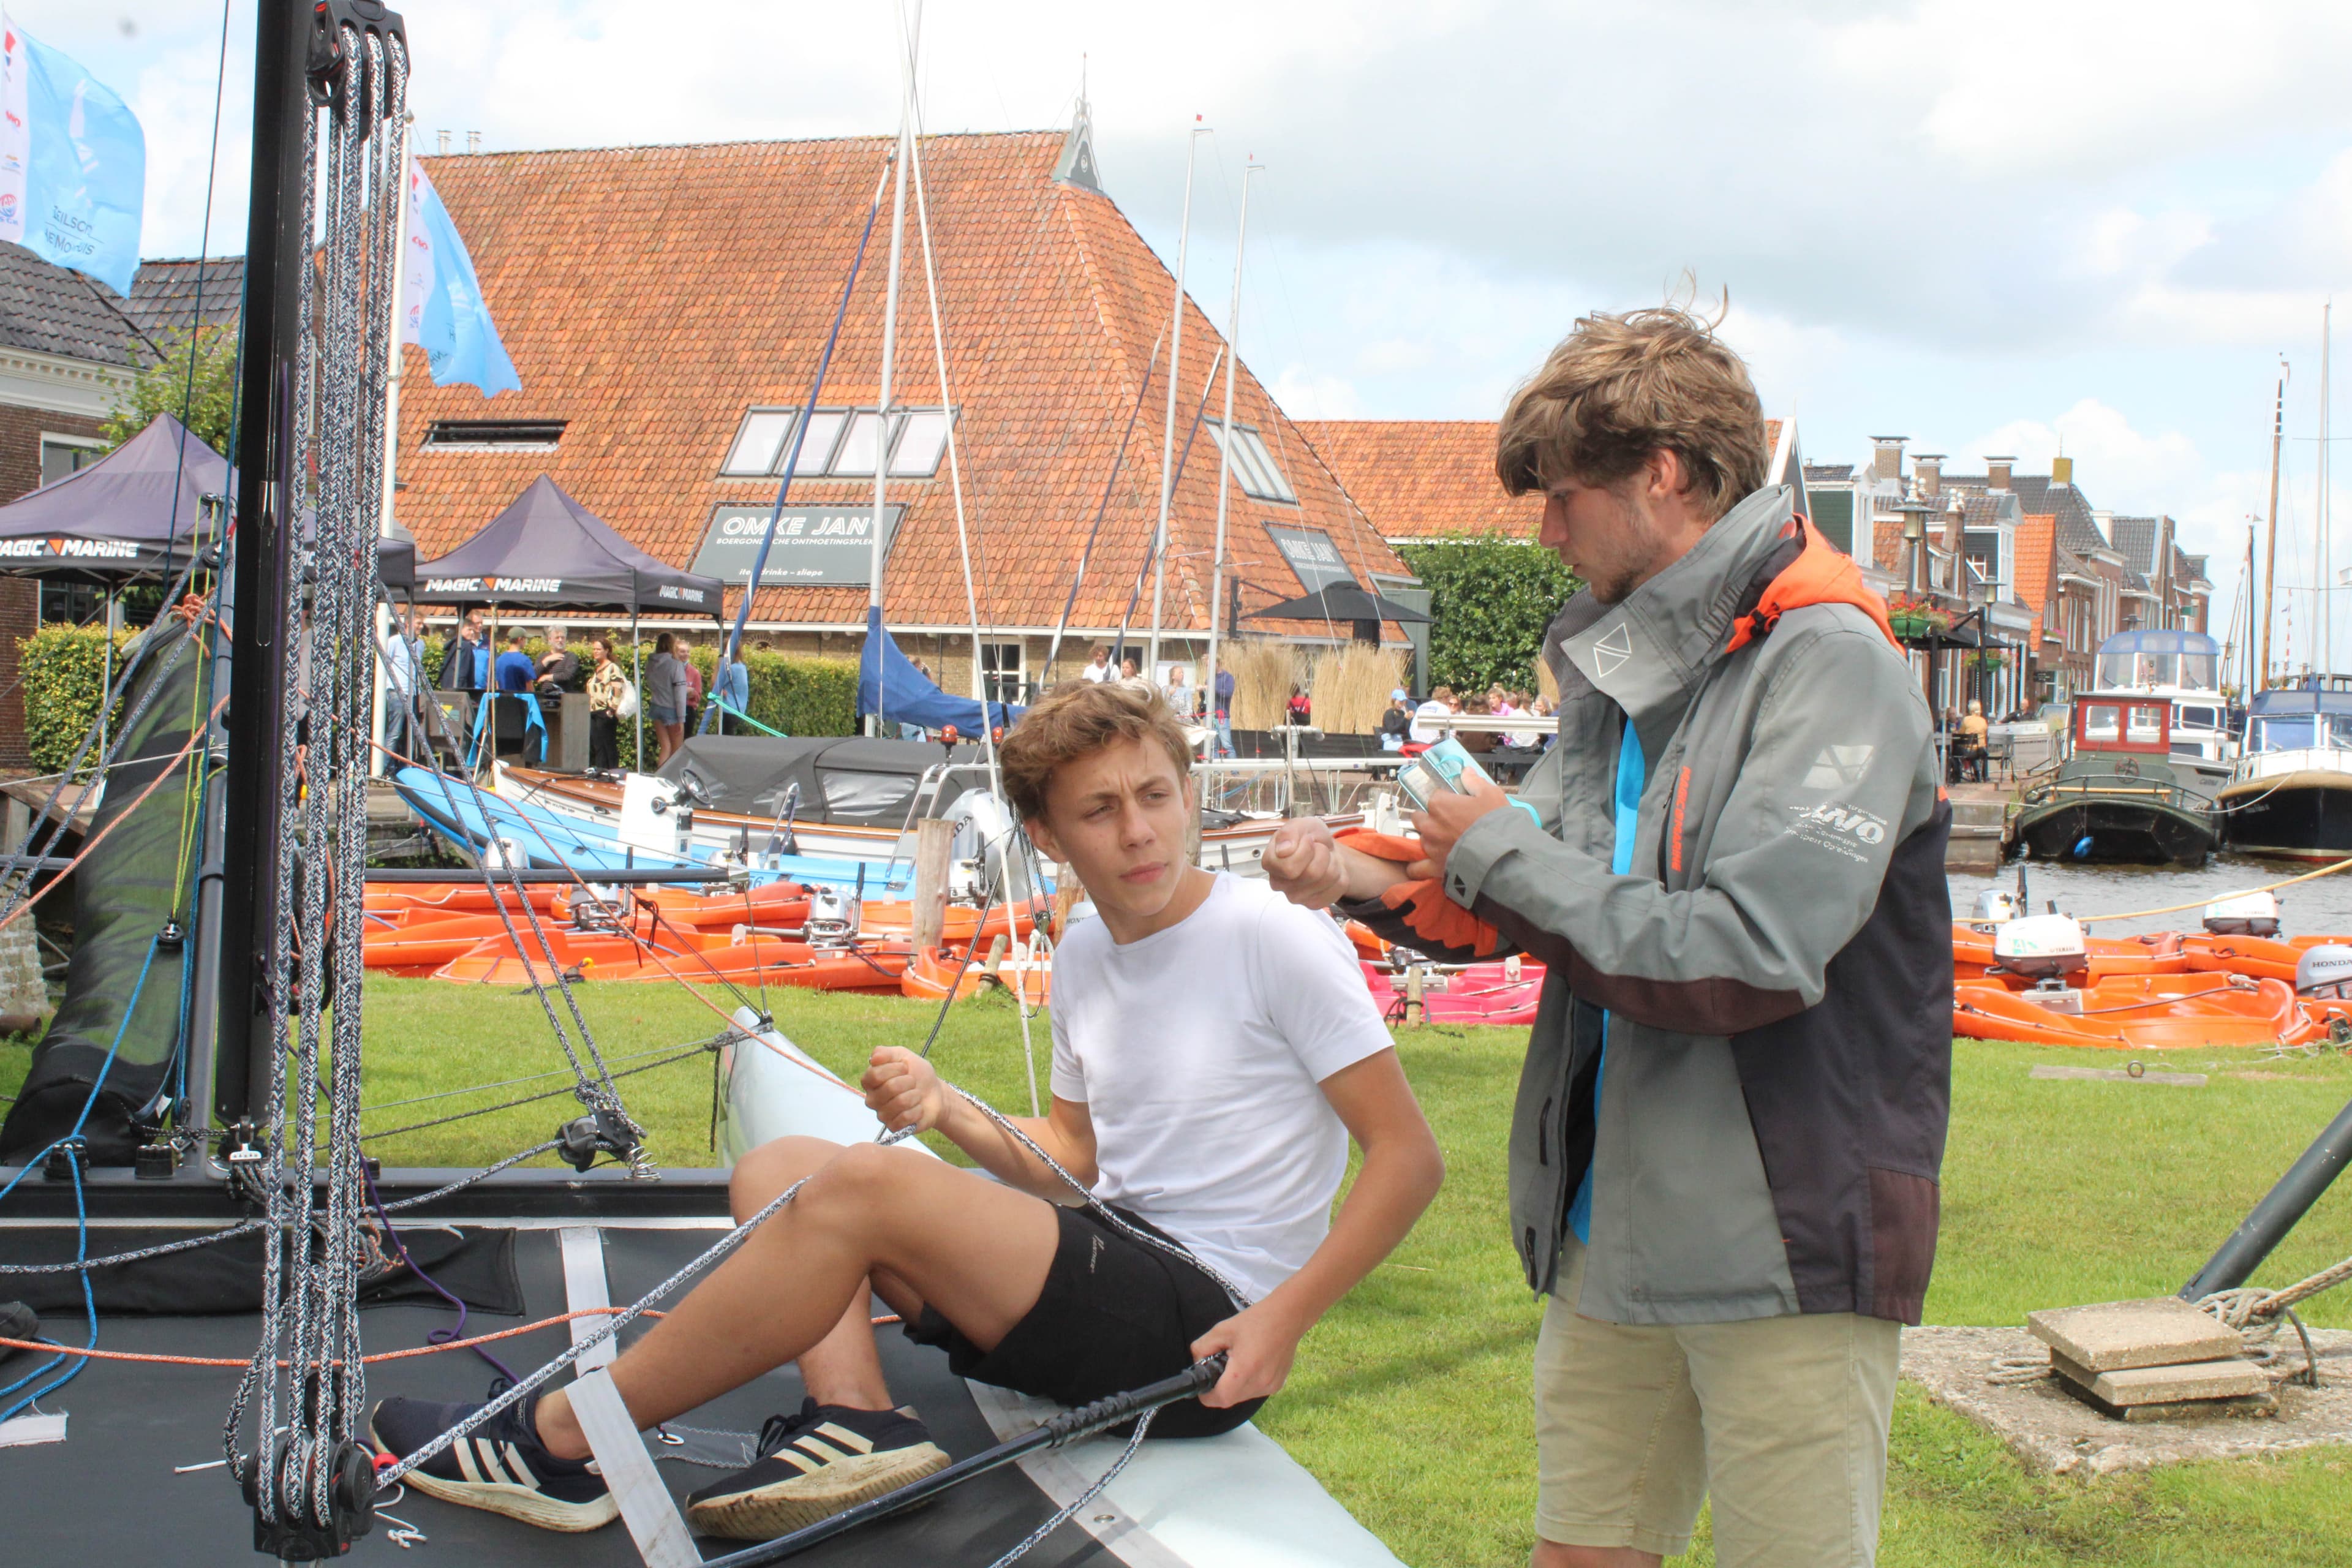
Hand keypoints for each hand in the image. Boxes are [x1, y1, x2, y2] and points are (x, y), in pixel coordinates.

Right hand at [861, 1046, 947, 1135]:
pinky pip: (905, 1118)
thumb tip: (873, 1058)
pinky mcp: (893, 1127)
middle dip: (908, 1081)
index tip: (905, 1067)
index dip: (894, 1069)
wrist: (935, 1093)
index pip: (875, 1074)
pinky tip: (918, 1108)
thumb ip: (886, 1053)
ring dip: (915, 1095)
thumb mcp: (903, 1056)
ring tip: (916, 1095)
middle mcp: (872, 1099)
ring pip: (899, 1103)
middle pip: (889, 1088)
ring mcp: (882, 1114)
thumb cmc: (917, 1074)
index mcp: (870, 1081)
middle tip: (913, 1082)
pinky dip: (917, 1110)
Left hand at [1189, 1300, 1306, 1407]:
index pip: (1219, 1399)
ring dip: (1235, 1386)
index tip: (1204, 1384)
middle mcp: (1260, 1383)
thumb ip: (1202, 1347)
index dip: (1207, 1395)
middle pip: (1230, 1399)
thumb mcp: (1222, 1329)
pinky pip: (1255, 1391)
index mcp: (1244, 1370)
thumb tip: (1196, 1363)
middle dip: (1220, 1388)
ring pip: (1243, 1397)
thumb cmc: (1256, 1320)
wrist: (1288, 1316)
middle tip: (1221, 1366)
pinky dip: (1248, 1383)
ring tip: (1238, 1362)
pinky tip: (1252, 1363)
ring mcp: (1271, 1386)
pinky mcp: (1278, 1385)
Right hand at [1262, 817, 1347, 907]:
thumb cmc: (1309, 838)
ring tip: (1324, 859)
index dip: (1306, 849)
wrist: (1325, 850)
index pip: (1289, 867)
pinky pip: (1338, 888)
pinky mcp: (1314, 904)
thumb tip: (1283, 850)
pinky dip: (1340, 875)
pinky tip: (1328, 872)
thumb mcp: (1300, 825)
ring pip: (1328, 879)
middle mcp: (1279, 884)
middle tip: (1317, 850)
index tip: (1307, 841)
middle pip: (1312, 874)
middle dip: (1322, 854)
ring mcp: (1296, 897)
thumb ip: (1289, 832)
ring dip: (1332, 863)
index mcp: (1270, 863)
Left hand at [1406, 775, 1510, 882]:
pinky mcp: (1433, 866)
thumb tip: (1465, 772)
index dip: (1445, 800)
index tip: (1455, 805)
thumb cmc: (1495, 821)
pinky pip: (1417, 868)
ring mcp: (1430, 846)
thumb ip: (1474, 781)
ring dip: (1430, 839)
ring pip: (1422, 839)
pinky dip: (1417, 868)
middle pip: (1421, 817)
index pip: (1434, 797)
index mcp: (1439, 804)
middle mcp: (1429, 824)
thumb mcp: (1491, 794)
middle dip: (1431, 818)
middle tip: (1449, 823)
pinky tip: (1420, 866)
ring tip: (1446, 844)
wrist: (1501, 853)